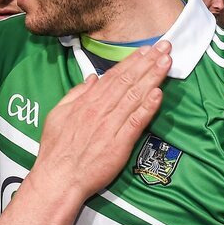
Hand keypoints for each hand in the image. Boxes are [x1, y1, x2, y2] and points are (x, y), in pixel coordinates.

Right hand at [35, 42, 169, 199]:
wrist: (59, 177)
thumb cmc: (56, 149)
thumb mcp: (58, 114)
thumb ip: (76, 94)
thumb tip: (92, 78)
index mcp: (87, 102)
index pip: (114, 76)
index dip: (132, 62)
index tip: (146, 50)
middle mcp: (100, 109)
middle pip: (128, 81)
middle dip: (148, 62)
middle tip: (165, 47)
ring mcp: (111, 126)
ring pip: (135, 96)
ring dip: (153, 77)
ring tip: (167, 62)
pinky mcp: (120, 144)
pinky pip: (137, 121)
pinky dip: (148, 106)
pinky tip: (159, 93)